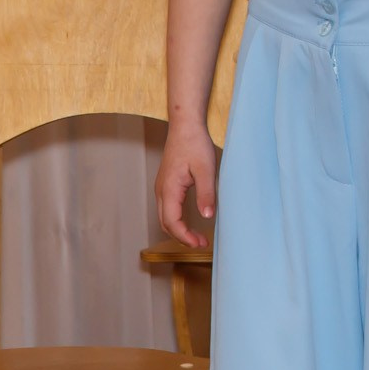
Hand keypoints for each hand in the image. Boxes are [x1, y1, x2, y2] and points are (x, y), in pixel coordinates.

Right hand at [156, 123, 219, 247]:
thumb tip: (207, 216)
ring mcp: (162, 187)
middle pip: (166, 223)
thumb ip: (206, 193)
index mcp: (169, 189)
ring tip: (197, 236)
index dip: (184, 237)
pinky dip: (176, 220)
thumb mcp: (205, 169)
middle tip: (201, 243)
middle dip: (182, 237)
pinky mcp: (167, 184)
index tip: (199, 243)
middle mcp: (161, 191)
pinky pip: (167, 208)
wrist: (185, 125)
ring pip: (165, 217)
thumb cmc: (195, 144)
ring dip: (179, 230)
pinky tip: (191, 221)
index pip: (172, 222)